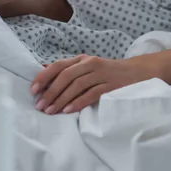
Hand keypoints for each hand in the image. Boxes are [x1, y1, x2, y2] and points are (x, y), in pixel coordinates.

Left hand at [30, 54, 150, 114]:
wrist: (137, 73)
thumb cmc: (107, 73)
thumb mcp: (87, 68)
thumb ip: (68, 70)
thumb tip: (43, 72)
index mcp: (81, 59)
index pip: (58, 65)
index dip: (44, 77)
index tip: (33, 90)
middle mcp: (90, 63)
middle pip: (65, 76)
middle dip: (50, 91)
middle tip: (40, 105)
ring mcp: (101, 74)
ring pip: (76, 85)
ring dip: (61, 99)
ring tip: (50, 111)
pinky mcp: (110, 85)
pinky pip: (91, 93)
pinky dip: (78, 102)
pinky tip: (68, 110)